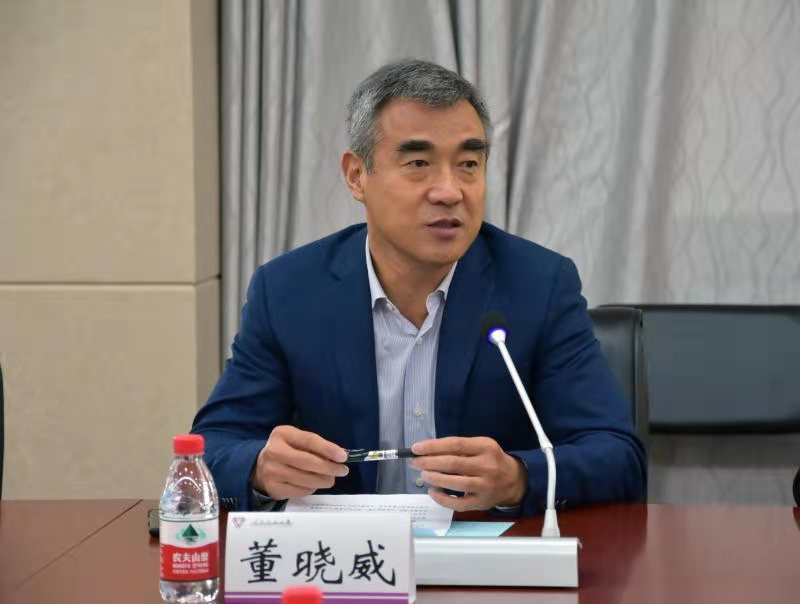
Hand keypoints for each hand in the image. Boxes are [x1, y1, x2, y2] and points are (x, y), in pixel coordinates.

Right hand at [252, 425, 348, 499]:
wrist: (260, 467)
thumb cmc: (286, 450)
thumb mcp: (296, 440)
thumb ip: (314, 446)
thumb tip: (338, 456)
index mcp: (282, 434)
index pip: (309, 440)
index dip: (328, 449)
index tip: (343, 456)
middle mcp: (274, 452)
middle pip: (307, 462)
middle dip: (329, 468)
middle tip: (342, 470)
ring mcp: (272, 471)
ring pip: (305, 479)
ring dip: (323, 480)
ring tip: (330, 479)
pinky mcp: (273, 488)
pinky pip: (300, 491)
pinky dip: (311, 488)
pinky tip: (314, 484)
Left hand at [410, 437, 526, 510]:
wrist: (514, 481)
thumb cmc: (491, 460)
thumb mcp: (480, 446)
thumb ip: (459, 447)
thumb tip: (427, 450)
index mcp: (485, 447)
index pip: (455, 444)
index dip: (433, 446)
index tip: (416, 448)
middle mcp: (487, 466)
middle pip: (453, 463)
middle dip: (429, 462)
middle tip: (415, 463)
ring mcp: (485, 486)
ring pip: (455, 483)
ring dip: (435, 478)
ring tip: (423, 475)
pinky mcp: (481, 502)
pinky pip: (458, 503)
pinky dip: (442, 498)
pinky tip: (433, 492)